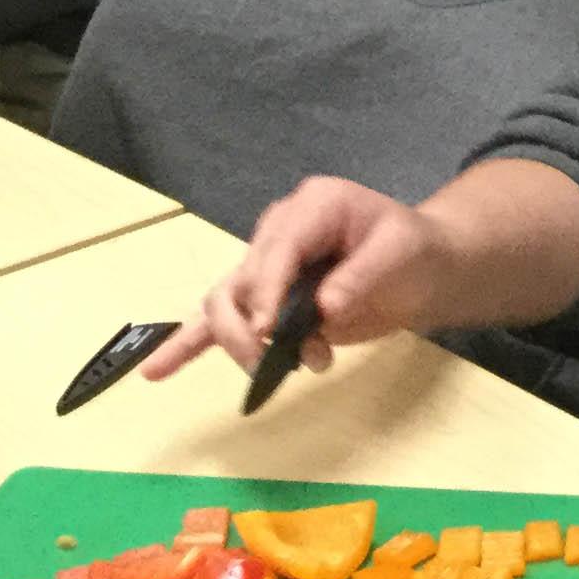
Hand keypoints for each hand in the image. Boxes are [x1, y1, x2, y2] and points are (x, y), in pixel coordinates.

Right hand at [140, 176, 458, 384]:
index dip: (267, 293)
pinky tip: (153, 372)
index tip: (268, 333)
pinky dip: (186, 345)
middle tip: (284, 358)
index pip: (276, 251)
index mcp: (312, 206)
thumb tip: (322, 310)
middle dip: (251, 328)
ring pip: (224, 304)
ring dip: (241, 344)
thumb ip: (359, 278)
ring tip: (278, 369)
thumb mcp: (400, 253)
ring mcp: (267, 265)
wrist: (425, 267)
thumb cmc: (415, 252)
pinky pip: (217, 321)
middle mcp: (280, 231)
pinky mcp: (264, 300)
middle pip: (240, 281)